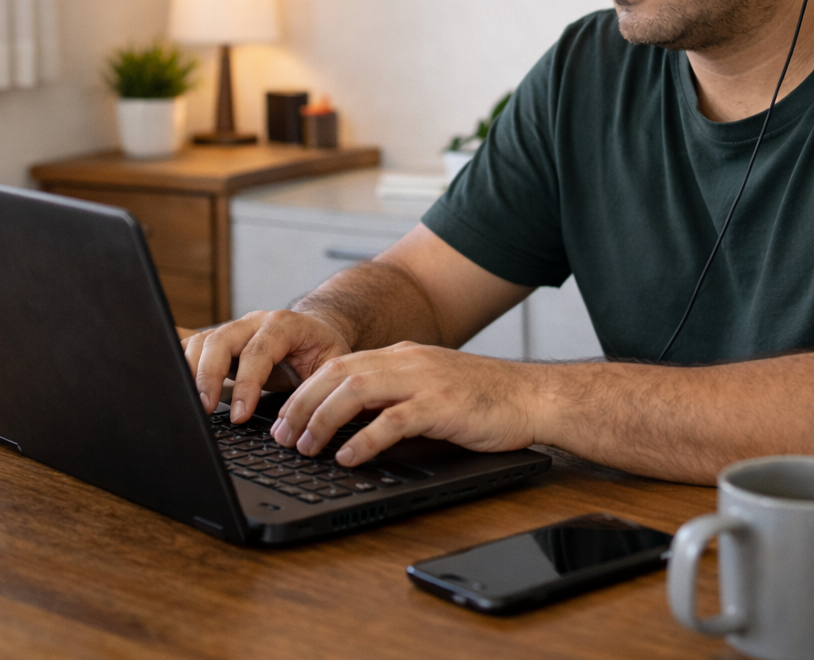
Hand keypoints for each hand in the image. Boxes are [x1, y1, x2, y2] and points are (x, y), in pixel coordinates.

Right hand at [182, 309, 351, 422]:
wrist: (316, 331)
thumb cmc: (323, 351)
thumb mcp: (331, 366)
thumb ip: (316, 387)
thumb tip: (294, 421)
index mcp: (284, 325)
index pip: (258, 351)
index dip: (246, 384)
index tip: (239, 415)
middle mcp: (254, 322)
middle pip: (220, 340)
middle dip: (208, 375)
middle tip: (204, 409)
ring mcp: (234, 329)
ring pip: (202, 341)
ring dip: (192, 371)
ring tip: (190, 403)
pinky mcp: (221, 341)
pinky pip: (194, 347)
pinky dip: (184, 365)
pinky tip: (181, 388)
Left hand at [270, 343, 541, 466]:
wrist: (532, 396)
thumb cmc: (483, 399)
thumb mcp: (429, 386)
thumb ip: (393, 395)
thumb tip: (348, 422)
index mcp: (400, 356)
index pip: (338, 366)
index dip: (304, 392)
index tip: (283, 419)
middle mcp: (406, 362)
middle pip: (337, 375)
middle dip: (302, 405)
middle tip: (282, 437)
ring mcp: (423, 381)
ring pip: (357, 391)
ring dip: (323, 420)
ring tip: (306, 447)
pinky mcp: (441, 406)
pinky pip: (393, 420)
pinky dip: (364, 438)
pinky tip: (347, 457)